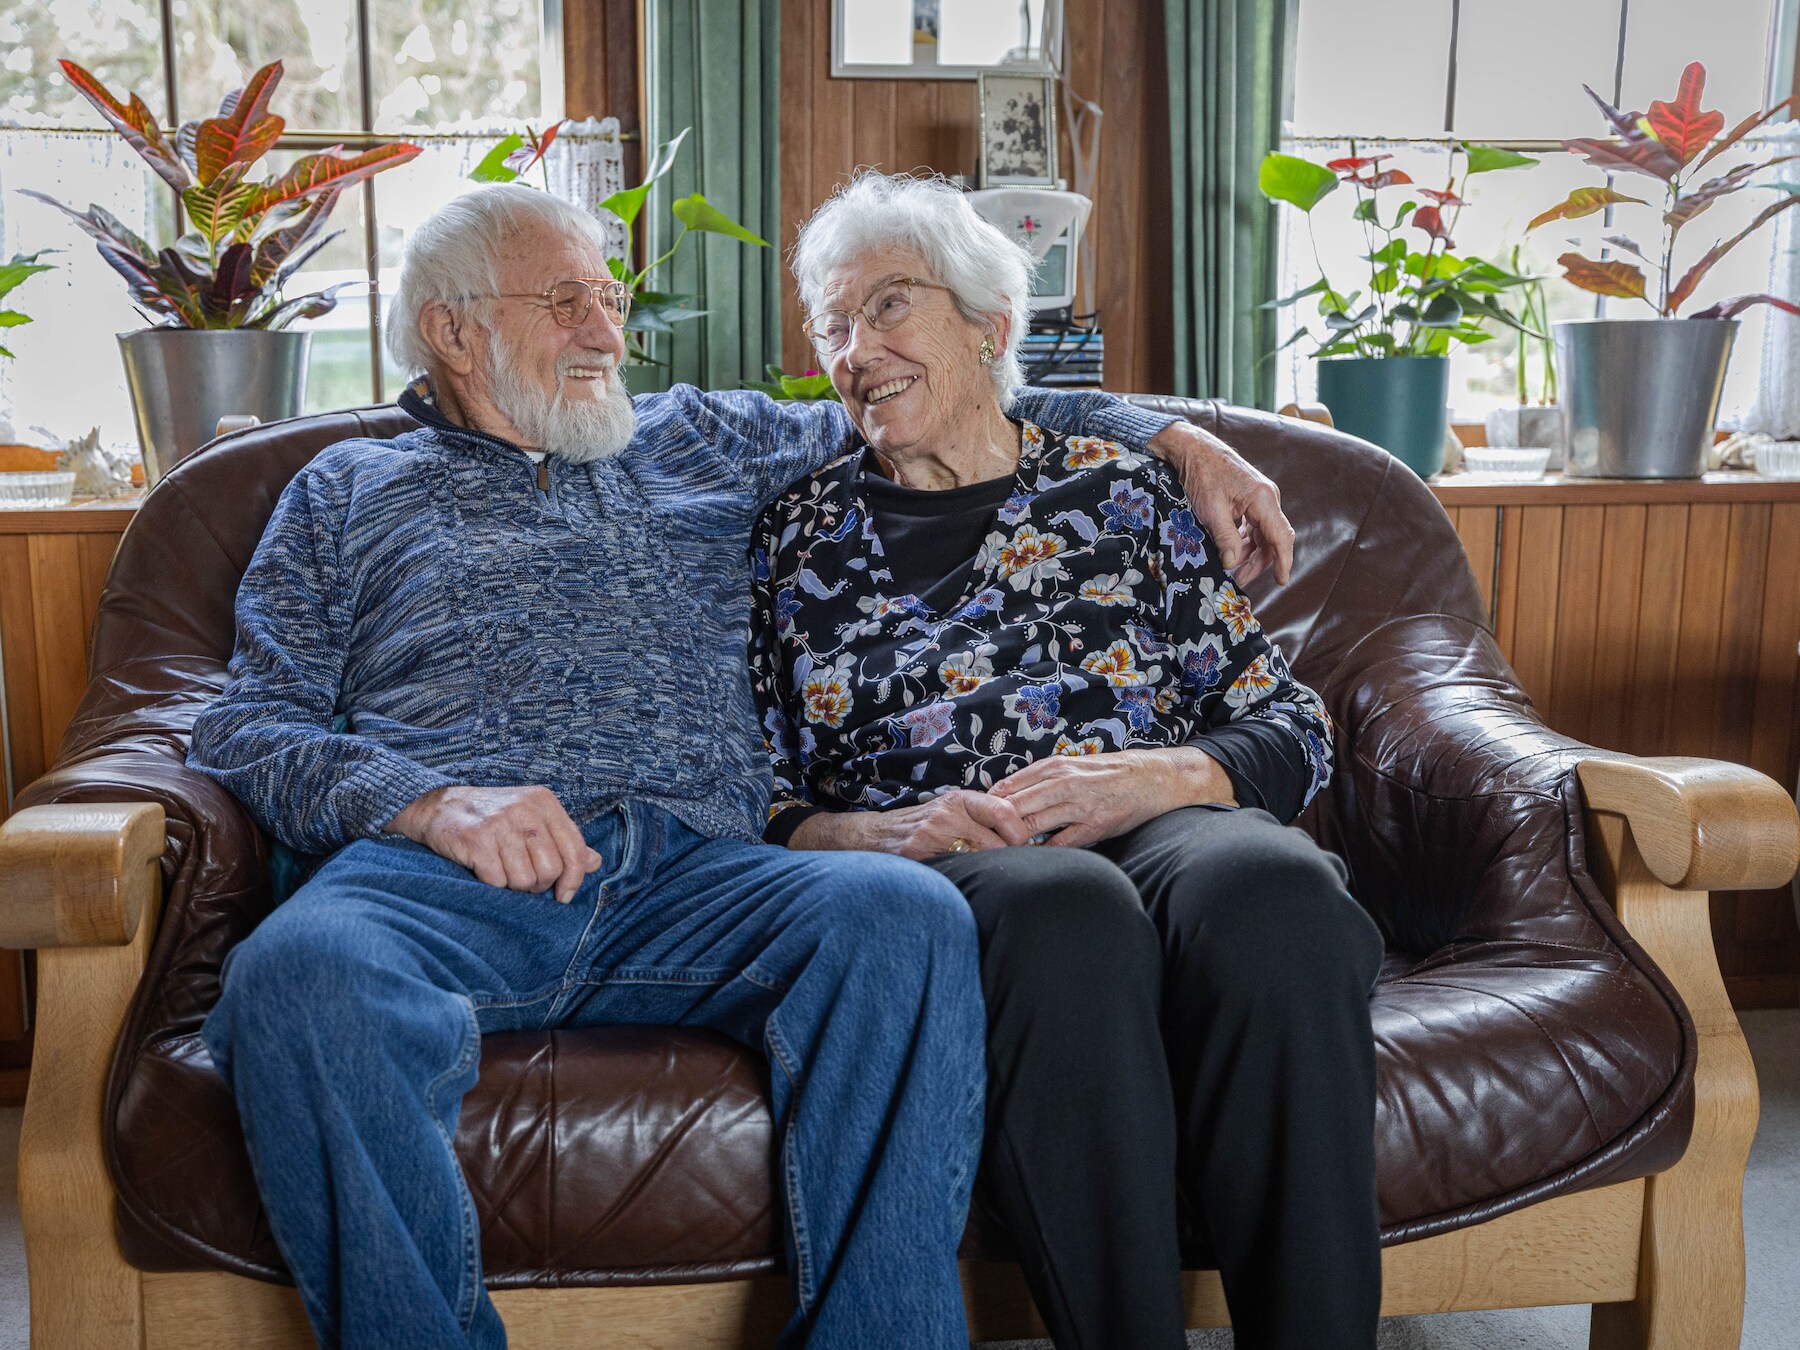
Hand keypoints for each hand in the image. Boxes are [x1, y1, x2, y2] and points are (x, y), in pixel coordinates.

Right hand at [385, 786, 602, 902]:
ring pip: (525, 879)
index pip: (575, 849)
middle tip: (521, 878)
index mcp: (544, 802)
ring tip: (501, 870)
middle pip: (551, 869)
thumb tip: (594, 862)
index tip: (563, 895)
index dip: (573, 880)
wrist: (438, 807)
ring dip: (513, 885)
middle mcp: (525, 809)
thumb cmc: (492, 818)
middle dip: (538, 884)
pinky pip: (498, 881)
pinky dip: (492, 884)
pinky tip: (483, 869)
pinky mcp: (476, 840)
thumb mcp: (532, 820)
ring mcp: (500, 823)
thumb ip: (563, 840)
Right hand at [790, 789, 1033, 859]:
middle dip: (1008, 859)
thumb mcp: (948, 812)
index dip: (1020, 833)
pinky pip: (955, 872)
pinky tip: (964, 886)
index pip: (1005, 811)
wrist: (870, 837)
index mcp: (959, 800)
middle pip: (997, 841)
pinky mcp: (918, 855)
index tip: (1024, 849)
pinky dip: (965, 882)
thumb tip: (1024, 837)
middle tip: (1013, 872)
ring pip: (979, 859)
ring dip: (988, 874)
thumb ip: (979, 819)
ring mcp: (931, 835)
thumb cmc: (918, 827)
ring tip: (990, 881)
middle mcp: (947, 814)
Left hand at [989, 747, 1235, 848]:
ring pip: (1031, 826)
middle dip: (993, 827)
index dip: (987, 807)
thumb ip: (1042, 779)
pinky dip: (1042, 853)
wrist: (1154, 778)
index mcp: (1054, 767)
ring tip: (999, 854)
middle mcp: (1063, 783)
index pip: (1007, 787)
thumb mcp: (1073, 766)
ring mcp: (1078, 805)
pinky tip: (1032, 861)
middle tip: (978, 843)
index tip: (976, 822)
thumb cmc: (1109, 774)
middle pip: (1013, 807)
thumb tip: (1005, 795)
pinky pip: (1059, 844)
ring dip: (1013, 842)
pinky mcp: (1094, 825)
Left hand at [1148, 421, 1293, 585]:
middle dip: (1259, 562)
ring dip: (1250, 552)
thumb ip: (1225, 539)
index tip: (1281, 581)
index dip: (1283, 562)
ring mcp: (1260, 497)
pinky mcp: (1250, 498)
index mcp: (1263, 499)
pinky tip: (1231, 550)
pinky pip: (1254, 525)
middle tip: (1240, 579)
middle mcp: (1267, 498)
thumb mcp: (1210, 511)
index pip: (1281, 537)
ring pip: (1263, 533)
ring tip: (1233, 568)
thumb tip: (1232, 564)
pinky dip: (1245, 540)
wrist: (1192, 448)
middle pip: (1273, 538)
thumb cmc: (1201, 475)